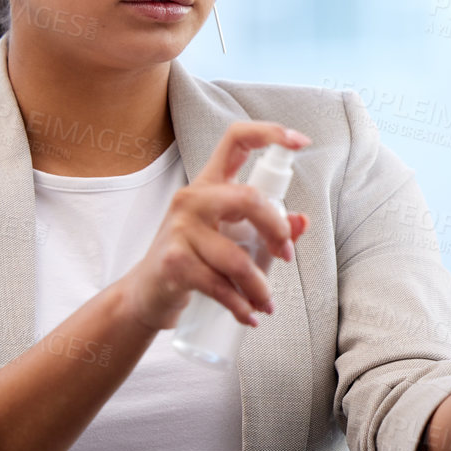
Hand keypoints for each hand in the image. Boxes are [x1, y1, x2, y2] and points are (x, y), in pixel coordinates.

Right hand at [112, 121, 310, 330]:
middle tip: (285, 258)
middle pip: (248, 199)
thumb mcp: (230, 237)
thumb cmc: (194, 258)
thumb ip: (267, 227)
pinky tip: (248, 316)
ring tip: (266, 304)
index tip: (301, 142)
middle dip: (277, 231)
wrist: (147, 292)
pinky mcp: (174, 262)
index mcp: (209, 184)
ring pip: (237, 258)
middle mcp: (192, 199)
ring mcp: (180, 229)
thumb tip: (303, 221)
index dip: (270, 133)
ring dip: (260, 287)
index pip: (236, 140)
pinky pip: (219, 285)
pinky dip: (240, 306)